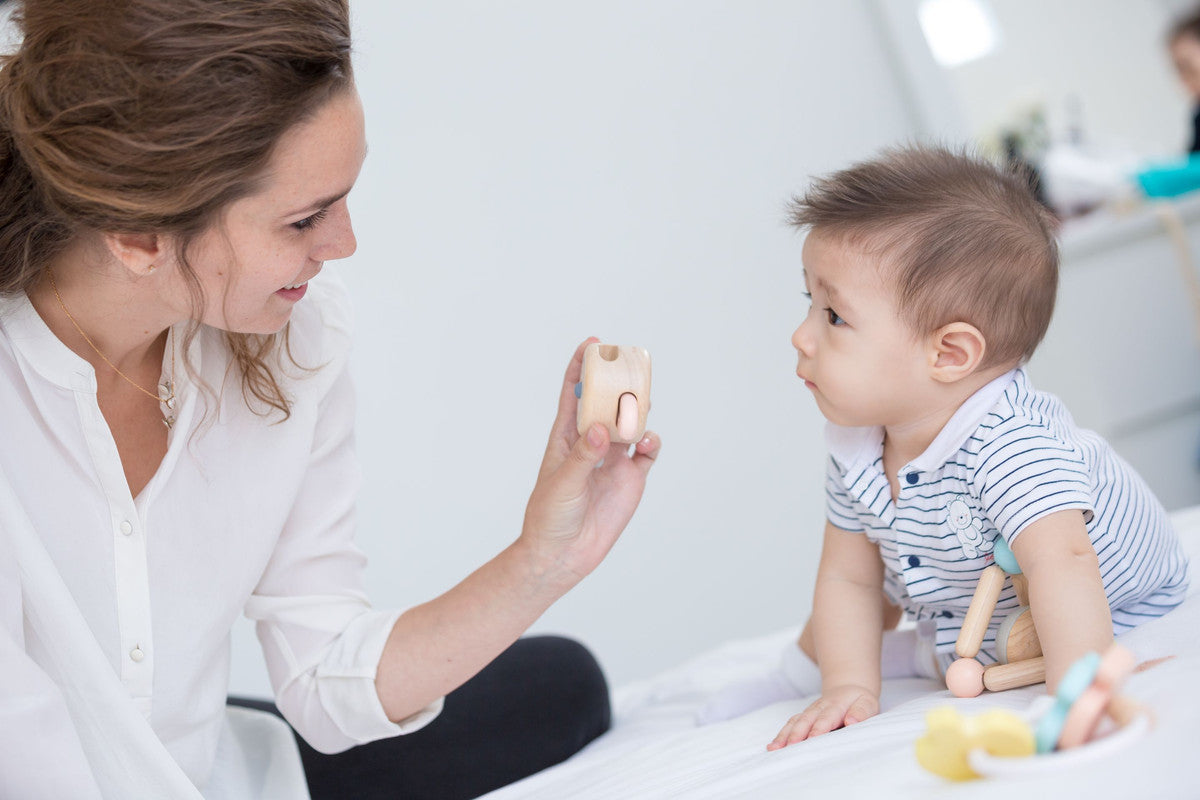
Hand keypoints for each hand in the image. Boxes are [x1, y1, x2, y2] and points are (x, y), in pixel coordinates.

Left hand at [519, 338, 660, 586]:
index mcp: (566, 437)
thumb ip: (584, 456)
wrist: (563, 555)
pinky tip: (648, 442)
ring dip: (640, 410)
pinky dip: (652, 441)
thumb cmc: (549, 516)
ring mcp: (613, 460)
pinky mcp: (631, 479)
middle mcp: (592, 443)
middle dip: (619, 382)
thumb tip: (601, 430)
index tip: (593, 343)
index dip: (581, 367)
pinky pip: (647, 452)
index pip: (572, 394)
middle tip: (631, 366)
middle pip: (608, 402)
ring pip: (631, 423)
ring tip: (644, 403)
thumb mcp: (562, 484)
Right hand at [767, 684, 877, 749]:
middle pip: (806, 720)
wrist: (847, 688)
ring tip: (774, 749)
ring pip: (795, 722)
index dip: (819, 728)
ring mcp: (809, 712)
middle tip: (789, 747)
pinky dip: (781, 735)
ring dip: (784, 735)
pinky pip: (791, 725)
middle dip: (796, 733)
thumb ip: (861, 712)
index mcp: (836, 705)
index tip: (813, 738)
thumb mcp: (867, 703)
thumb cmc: (859, 701)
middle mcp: (819, 708)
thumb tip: (852, 722)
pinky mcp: (803, 717)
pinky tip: (773, 747)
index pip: (827, 717)